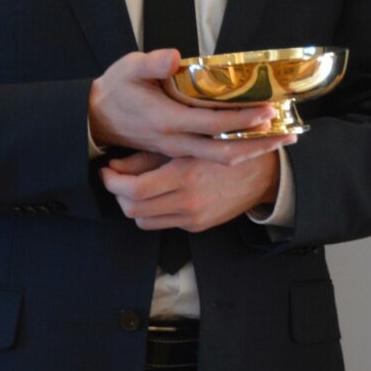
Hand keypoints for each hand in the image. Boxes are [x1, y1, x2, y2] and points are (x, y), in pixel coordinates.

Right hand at [88, 49, 282, 162]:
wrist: (96, 118)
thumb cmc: (116, 89)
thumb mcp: (128, 68)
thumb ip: (151, 63)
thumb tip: (173, 56)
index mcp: (167, 120)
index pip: (212, 123)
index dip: (241, 118)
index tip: (267, 109)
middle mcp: (176, 141)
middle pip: (224, 150)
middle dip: (258, 143)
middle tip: (289, 132)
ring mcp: (179, 149)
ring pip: (221, 157)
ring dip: (253, 149)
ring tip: (283, 138)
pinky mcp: (181, 151)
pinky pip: (213, 156)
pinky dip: (239, 149)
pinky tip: (258, 140)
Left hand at [99, 136, 297, 231]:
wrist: (262, 173)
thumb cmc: (225, 147)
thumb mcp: (187, 145)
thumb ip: (148, 158)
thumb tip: (115, 167)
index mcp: (184, 175)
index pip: (134, 190)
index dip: (113, 183)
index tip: (107, 172)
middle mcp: (187, 200)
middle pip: (133, 210)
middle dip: (118, 196)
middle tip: (117, 181)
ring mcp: (193, 216)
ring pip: (144, 222)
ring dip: (134, 207)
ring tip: (136, 189)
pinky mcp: (197, 226)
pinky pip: (163, 224)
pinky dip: (155, 212)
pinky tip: (159, 195)